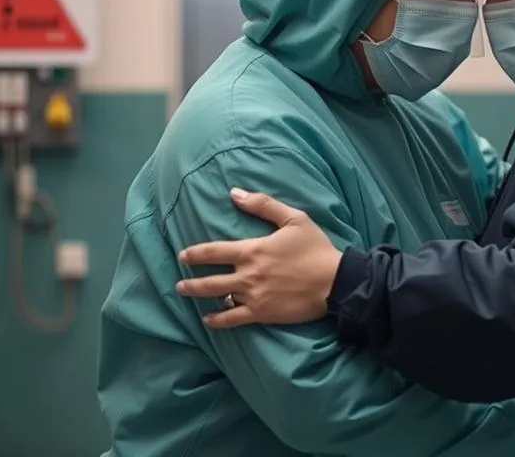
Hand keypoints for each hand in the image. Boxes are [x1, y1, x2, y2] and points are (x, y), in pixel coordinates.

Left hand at [176, 188, 342, 327]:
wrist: (335, 281)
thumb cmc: (316, 248)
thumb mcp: (294, 218)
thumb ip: (263, 204)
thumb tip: (234, 193)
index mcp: (253, 250)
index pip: (214, 251)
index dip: (195, 253)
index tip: (183, 255)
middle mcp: (248, 274)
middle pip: (209, 279)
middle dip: (190, 281)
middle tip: (179, 283)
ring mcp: (253, 296)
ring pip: (217, 298)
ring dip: (199, 297)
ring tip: (187, 296)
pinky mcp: (262, 313)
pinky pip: (233, 319)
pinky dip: (219, 320)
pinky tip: (210, 320)